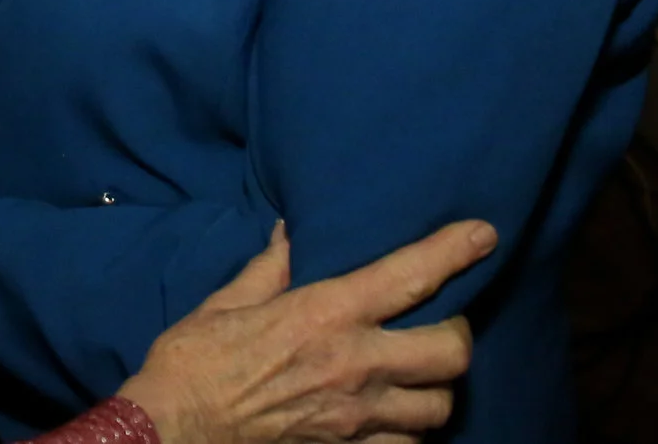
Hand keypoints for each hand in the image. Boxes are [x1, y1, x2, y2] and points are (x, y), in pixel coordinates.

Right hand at [116, 219, 491, 443]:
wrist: (174, 429)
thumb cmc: (193, 362)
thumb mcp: (225, 303)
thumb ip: (268, 269)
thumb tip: (290, 234)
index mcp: (324, 314)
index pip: (409, 277)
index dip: (453, 251)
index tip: (482, 234)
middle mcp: (354, 365)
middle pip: (450, 352)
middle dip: (456, 334)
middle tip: (440, 323)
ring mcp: (357, 417)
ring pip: (440, 405)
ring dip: (437, 388)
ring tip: (419, 375)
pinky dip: (411, 431)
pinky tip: (395, 417)